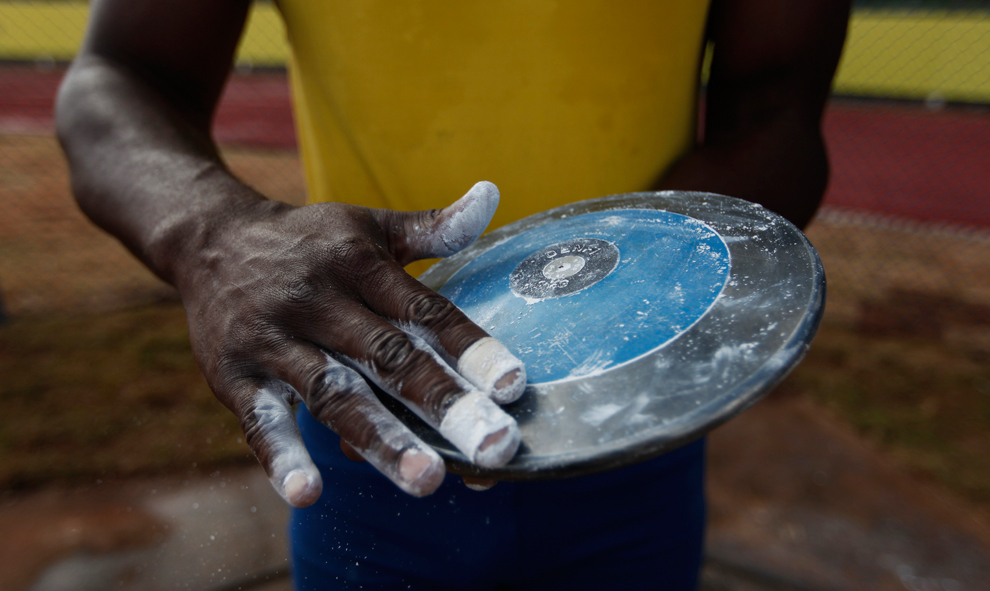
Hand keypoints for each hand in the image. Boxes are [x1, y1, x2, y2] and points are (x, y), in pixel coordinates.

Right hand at [173, 181, 525, 505]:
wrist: (209, 240)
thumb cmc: (309, 242)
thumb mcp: (368, 225)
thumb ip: (432, 226)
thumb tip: (491, 195)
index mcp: (360, 265)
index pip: (425, 311)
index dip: (471, 348)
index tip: (516, 386)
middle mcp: (319, 301)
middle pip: (389, 359)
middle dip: (444, 405)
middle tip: (495, 448)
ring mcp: (273, 341)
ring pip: (334, 395)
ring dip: (380, 439)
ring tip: (428, 480)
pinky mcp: (234, 377)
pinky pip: (260, 421)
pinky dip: (282, 457)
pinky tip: (309, 494)